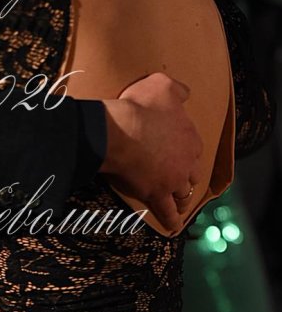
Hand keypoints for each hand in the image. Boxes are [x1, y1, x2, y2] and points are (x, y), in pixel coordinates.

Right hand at [100, 72, 202, 231]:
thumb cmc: (139, 107)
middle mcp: (186, 162)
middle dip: (186, 175)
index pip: (193, 147)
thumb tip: (186, 93)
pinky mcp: (156, 194)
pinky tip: (173, 226)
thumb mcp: (162, 85)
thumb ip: (177, 90)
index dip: (184, 149)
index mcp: (190, 137)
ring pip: (182, 194)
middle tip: (177, 176)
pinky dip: (171, 220)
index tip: (176, 149)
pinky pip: (167, 212)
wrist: (119, 131)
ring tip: (179, 201)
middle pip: (191, 173)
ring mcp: (173, 181)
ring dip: (181, 197)